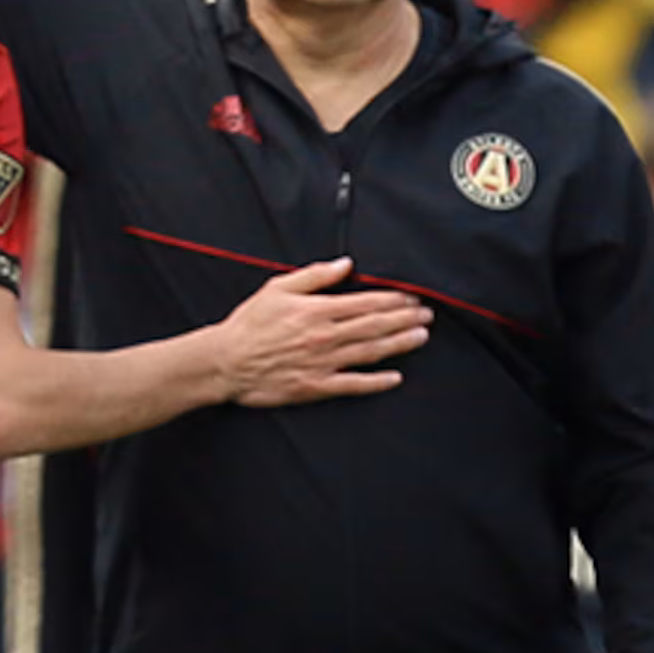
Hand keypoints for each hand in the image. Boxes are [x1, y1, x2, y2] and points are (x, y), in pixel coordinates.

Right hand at [214, 260, 432, 406]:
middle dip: (404, 319)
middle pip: (374, 326)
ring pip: (370, 352)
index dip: (393, 299)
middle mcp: (324, 337)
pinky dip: (376, 382)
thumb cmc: (250, 324)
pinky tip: (395, 378)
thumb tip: (345, 265)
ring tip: (421, 337)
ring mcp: (323, 364)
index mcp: (317, 311)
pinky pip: (353, 385)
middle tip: (427, 315)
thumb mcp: (278, 288)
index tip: (411, 297)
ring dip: (399, 344)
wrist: (226, 362)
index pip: (365, 303)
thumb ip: (315, 276)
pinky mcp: (316, 387)